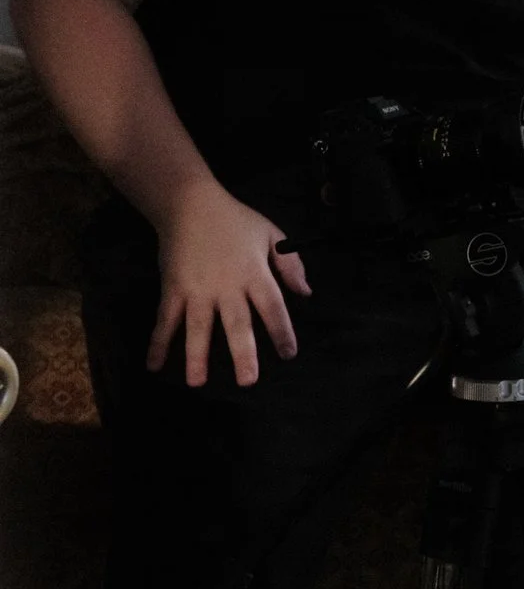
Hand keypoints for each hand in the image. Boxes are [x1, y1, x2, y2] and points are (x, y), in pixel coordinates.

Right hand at [149, 180, 311, 386]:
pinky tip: (153, 365)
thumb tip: (306, 292)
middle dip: (243, 354)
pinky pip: (164, 320)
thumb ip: (290, 264)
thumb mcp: (272, 234)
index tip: (288, 354)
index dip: (282, 331)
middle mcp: (227, 286)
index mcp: (255, 273)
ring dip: (196, 356)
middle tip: (247, 381)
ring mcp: (197, 290)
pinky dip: (157, 343)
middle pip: (237, 324)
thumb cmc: (236, 221)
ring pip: (198, 328)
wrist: (191, 206)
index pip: (273, 307)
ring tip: (197, 383)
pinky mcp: (172, 289)